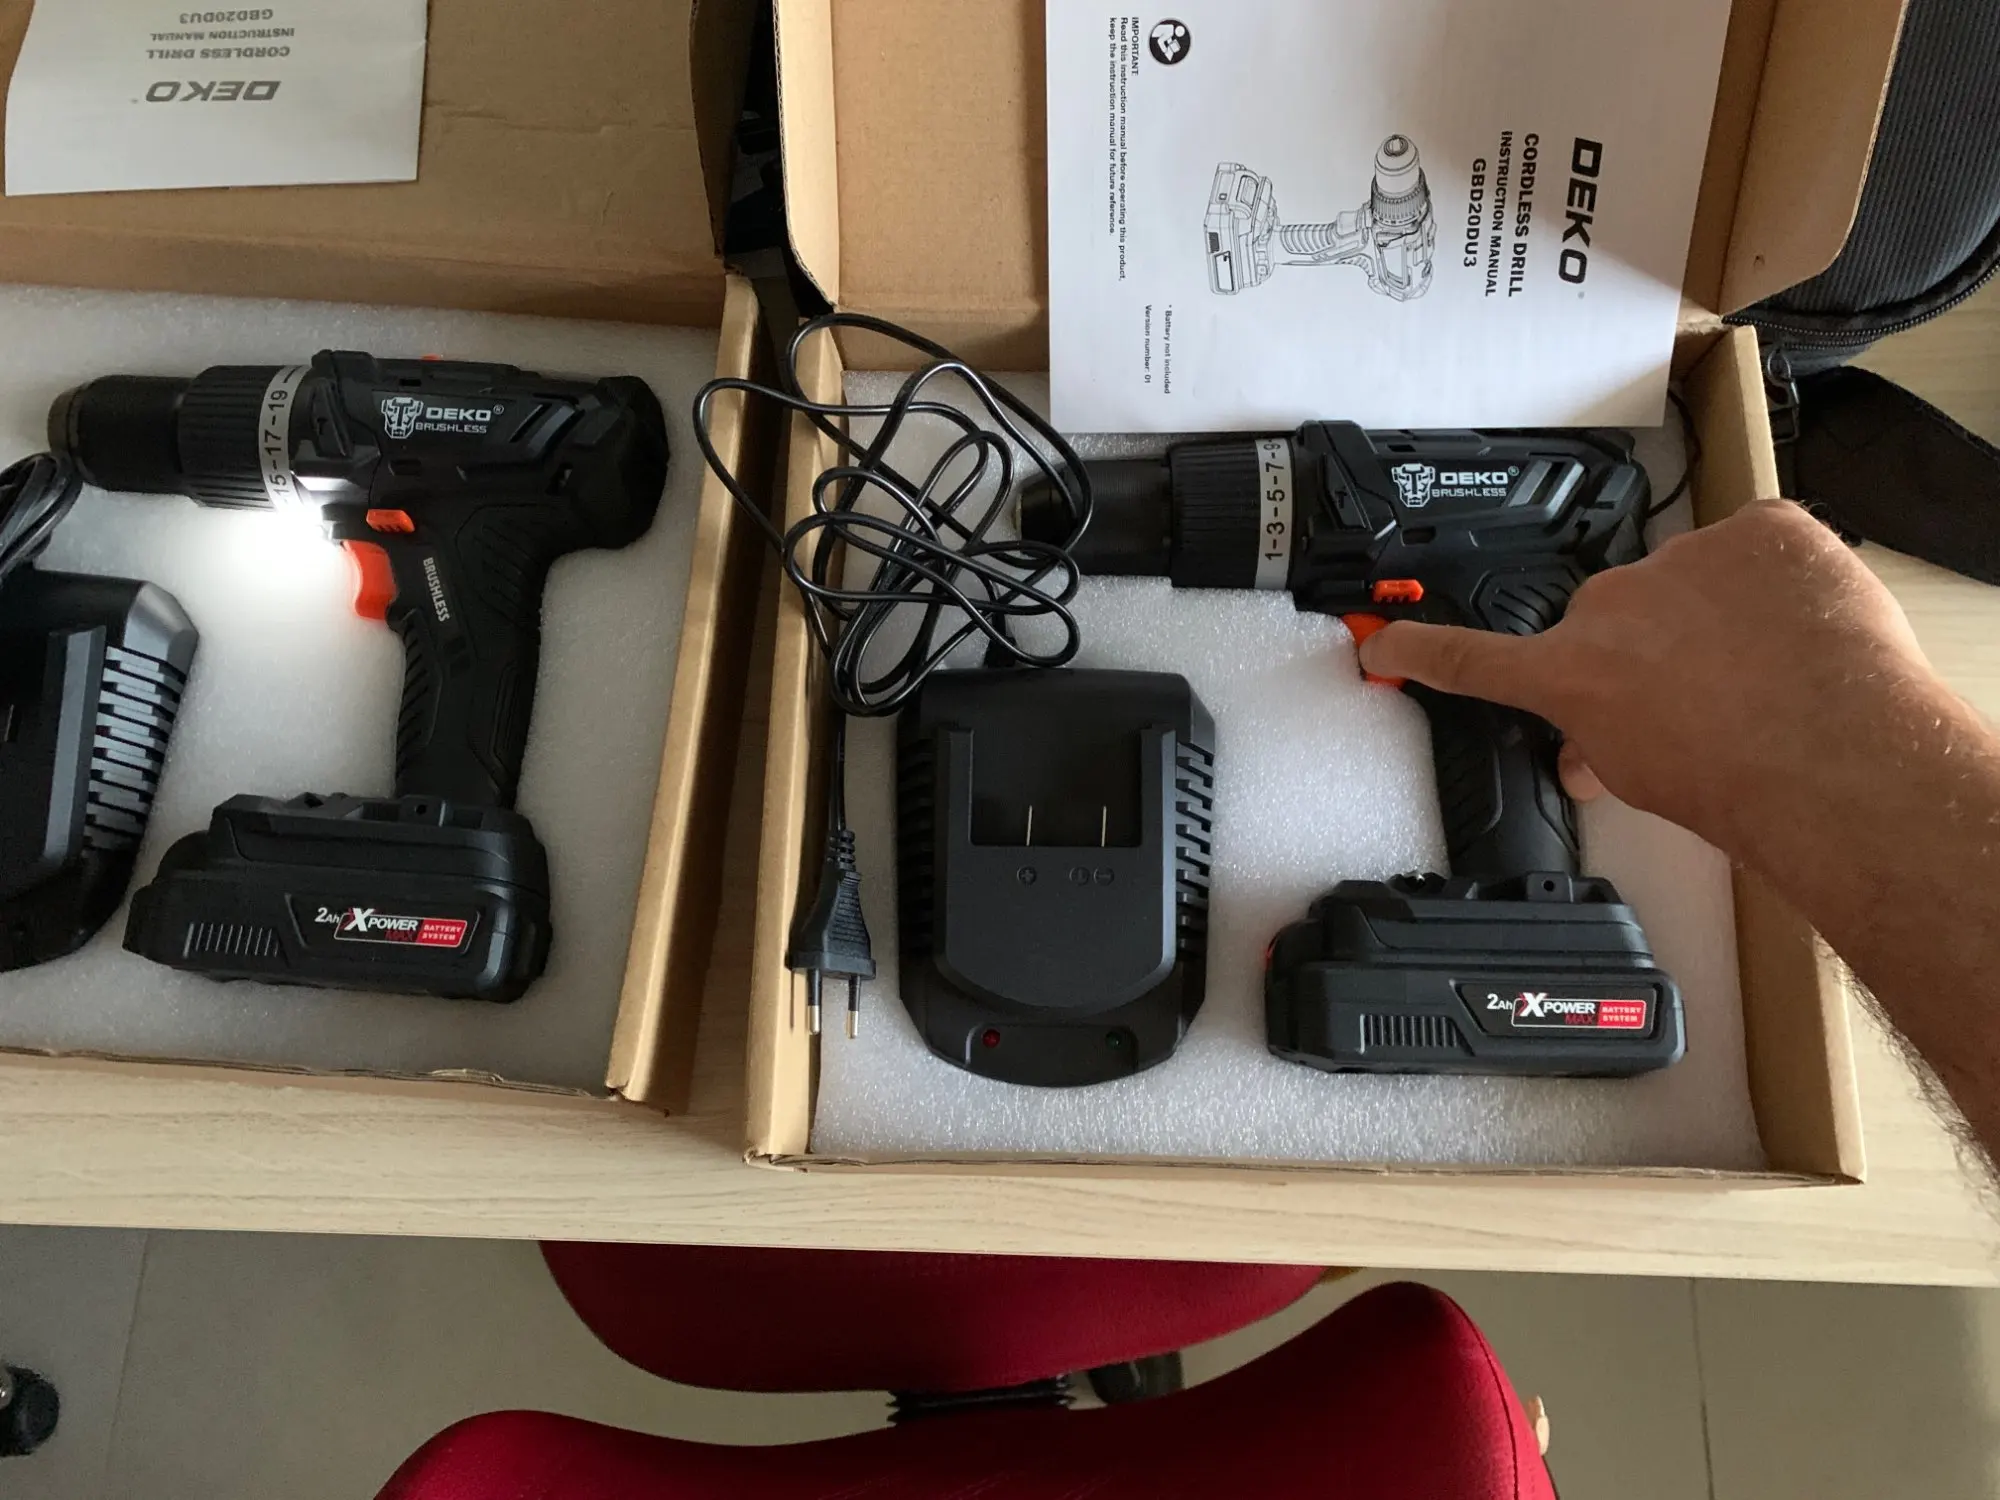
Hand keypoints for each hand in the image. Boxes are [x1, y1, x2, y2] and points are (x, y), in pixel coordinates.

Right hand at [1357, 500, 1939, 854]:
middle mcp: (1611, 607)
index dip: (1419, 649)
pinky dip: (1779, 578)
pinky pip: (1760, 542)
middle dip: (1649, 644)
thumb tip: (1592, 754)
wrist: (1827, 754)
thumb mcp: (1641, 780)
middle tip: (1701, 691)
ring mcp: (1685, 559)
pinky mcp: (1760, 531)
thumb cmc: (1735, 779)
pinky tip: (1800, 624)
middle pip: (1616, 615)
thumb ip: (1602, 748)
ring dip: (1720, 610)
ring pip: (1694, 575)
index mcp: (1569, 673)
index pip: (1472, 659)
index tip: (1380, 643)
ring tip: (1768, 666)